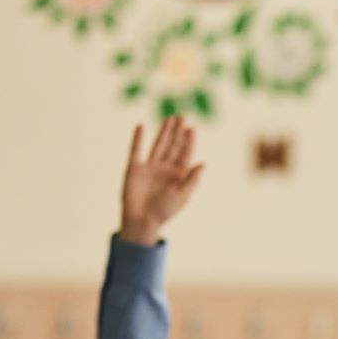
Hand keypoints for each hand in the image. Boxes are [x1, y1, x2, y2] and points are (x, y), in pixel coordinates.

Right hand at [119, 117, 203, 246]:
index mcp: (178, 175)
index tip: (192, 129)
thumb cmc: (164, 211)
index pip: (185, 153)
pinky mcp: (134, 169)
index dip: (189, 141)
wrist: (142, 221)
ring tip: (169, 118)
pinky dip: (138, 139)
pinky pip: (136, 151)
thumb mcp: (182, 195)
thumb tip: (203, 163)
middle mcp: (165, 168)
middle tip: (183, 117)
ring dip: (163, 132)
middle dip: (178, 132)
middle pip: (173, 146)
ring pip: (158, 145)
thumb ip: (192, 179)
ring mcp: (150, 167)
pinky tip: (141, 126)